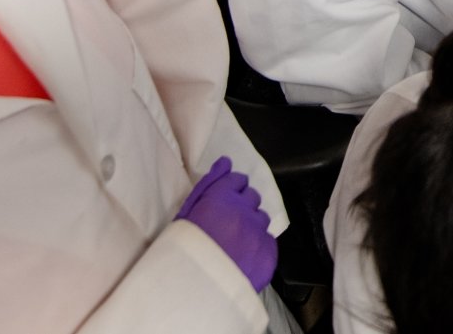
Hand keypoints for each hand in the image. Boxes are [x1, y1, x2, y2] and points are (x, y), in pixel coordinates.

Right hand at [175, 156, 276, 290]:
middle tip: (228, 223)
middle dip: (243, 205)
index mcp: (222, 197)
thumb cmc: (183, 249)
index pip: (237, 180)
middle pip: (252, 197)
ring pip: (261, 219)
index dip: (231, 190)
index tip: (224, 200)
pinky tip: (244, 256)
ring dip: (251, 225)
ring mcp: (259, 232)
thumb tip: (226, 162)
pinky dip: (258, 245)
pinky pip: (268, 241)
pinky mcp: (269, 253)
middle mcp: (245, 210)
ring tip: (235, 242)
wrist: (194, 290)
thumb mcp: (187, 213)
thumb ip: (209, 185)